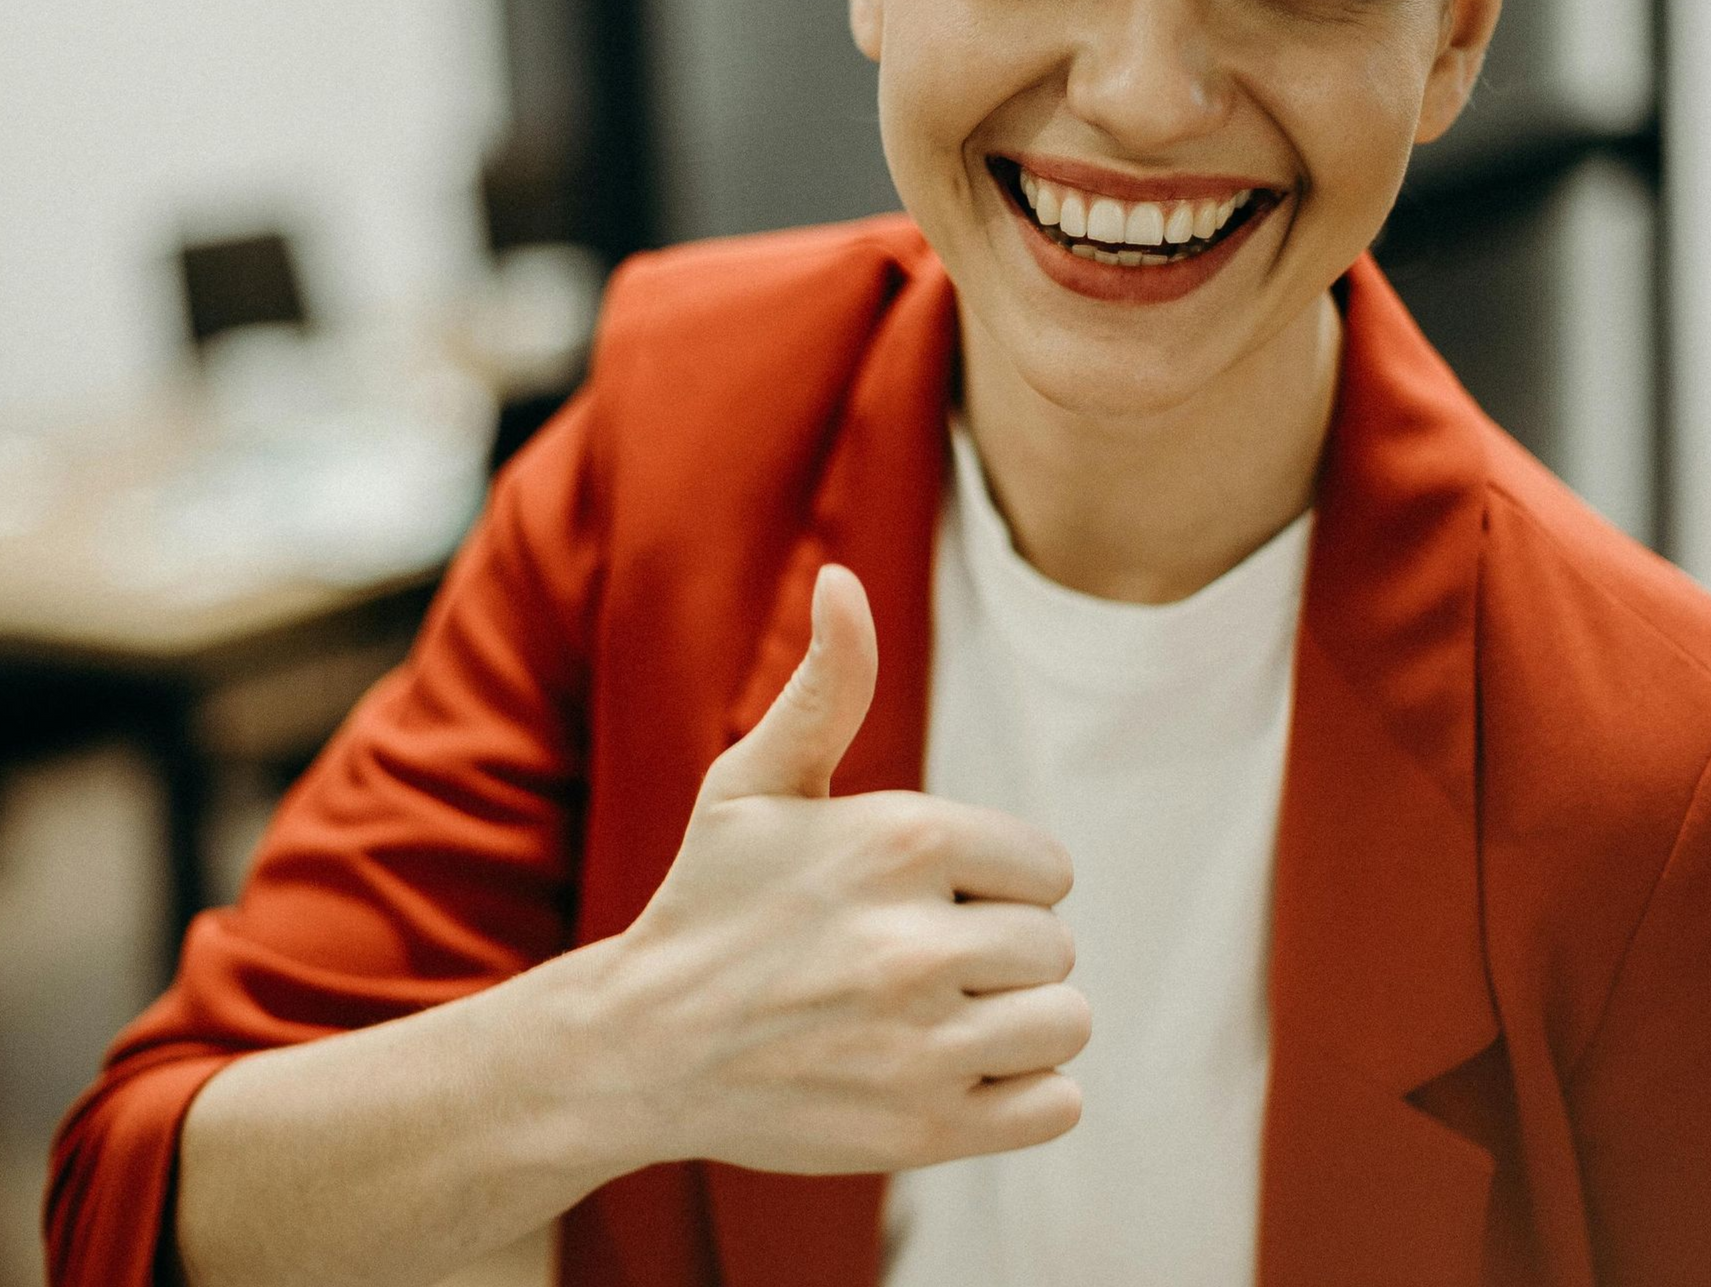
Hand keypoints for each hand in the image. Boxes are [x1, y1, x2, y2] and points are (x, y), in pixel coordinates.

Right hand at [592, 563, 1088, 1174]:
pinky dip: (1021, 1092)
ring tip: (938, 1014)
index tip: (928, 895)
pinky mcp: (928, 1132)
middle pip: (1054, 945)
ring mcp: (925, 1045)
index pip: (1048, 867)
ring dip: (1017, 1021)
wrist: (644, 1045)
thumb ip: (828, 684)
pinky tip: (949, 1069)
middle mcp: (919, 942)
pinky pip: (1058, 1103)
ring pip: (1067, 1021)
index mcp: (901, 839)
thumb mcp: (756, 780)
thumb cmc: (710, 898)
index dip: (995, 881)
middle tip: (917, 957)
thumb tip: (844, 579)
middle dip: (1000, 949)